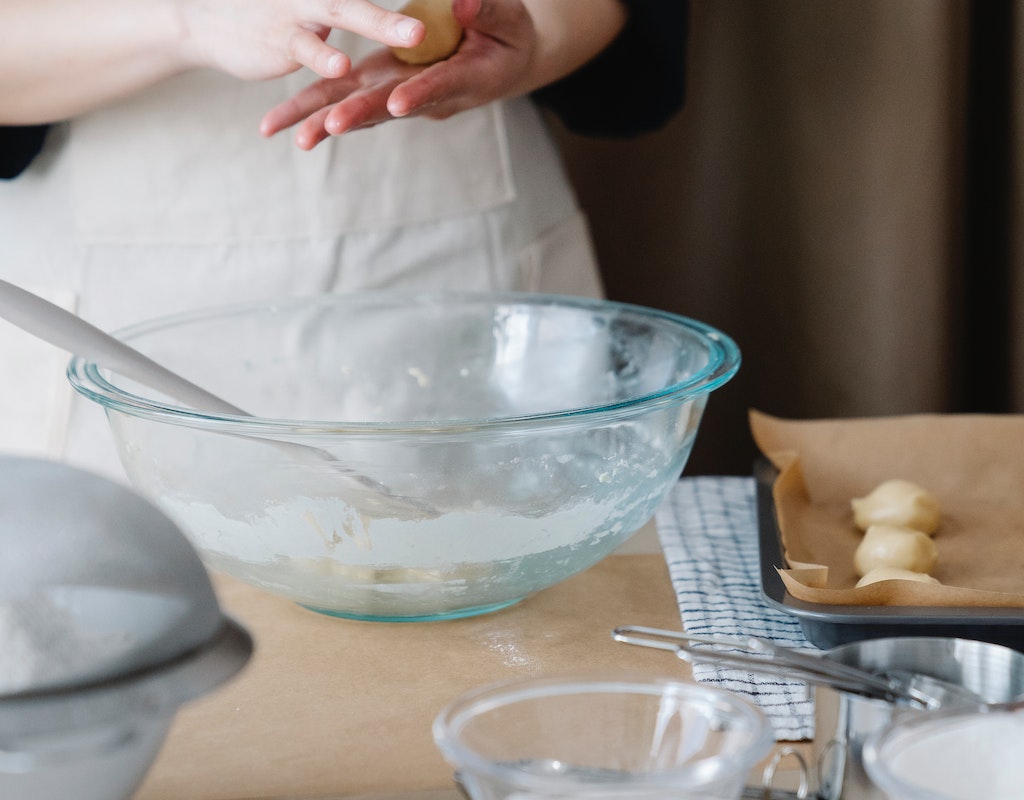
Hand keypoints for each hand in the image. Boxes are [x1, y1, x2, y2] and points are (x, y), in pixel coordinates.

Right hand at [176, 0, 426, 80]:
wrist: (205, 19)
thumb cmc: (273, 5)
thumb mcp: (315, 0)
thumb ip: (349, 4)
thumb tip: (362, 28)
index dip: (397, 6)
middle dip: (396, 6)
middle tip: (429, 19)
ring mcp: (301, 10)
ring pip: (346, 13)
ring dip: (379, 22)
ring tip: (416, 34)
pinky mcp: (283, 39)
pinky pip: (307, 48)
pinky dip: (323, 55)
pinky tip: (342, 64)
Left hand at [260, 0, 540, 148]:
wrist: (502, 61)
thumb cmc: (509, 35)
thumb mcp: (509, 18)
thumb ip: (486, 11)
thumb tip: (461, 5)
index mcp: (466, 79)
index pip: (439, 87)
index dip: (420, 94)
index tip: (400, 103)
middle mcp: (428, 96)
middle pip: (390, 108)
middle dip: (360, 115)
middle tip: (333, 126)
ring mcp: (402, 92)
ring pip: (361, 109)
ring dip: (328, 123)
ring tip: (298, 139)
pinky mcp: (383, 85)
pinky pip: (347, 98)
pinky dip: (318, 111)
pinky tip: (289, 126)